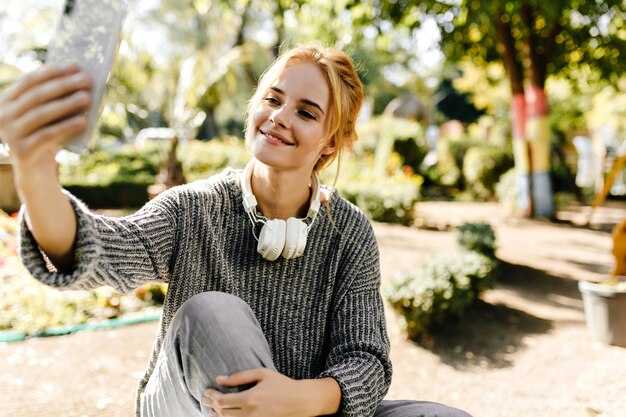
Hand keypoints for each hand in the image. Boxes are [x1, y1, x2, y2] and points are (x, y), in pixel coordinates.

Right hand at [0, 63, 90, 179]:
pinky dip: (67, 127)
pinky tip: (84, 122)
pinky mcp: (22, 151)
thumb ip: (55, 100)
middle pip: (36, 95)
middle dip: (63, 85)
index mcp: (6, 101)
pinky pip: (48, 135)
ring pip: (41, 114)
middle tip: (86, 79)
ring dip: (66, 103)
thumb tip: (79, 79)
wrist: (35, 170)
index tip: (74, 65)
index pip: (29, 81)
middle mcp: (3, 116)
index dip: (52, 72)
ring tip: (87, 97)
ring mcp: (10, 134)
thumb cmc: (45, 136)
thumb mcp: (47, 116)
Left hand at [203, 368, 312, 416]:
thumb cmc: (282, 384)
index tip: (207, 391)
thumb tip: (219, 379)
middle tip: (205, 399)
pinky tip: (224, 416)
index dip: (211, 397)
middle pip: (223, 413)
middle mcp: (250, 413)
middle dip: (211, 405)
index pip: (222, 401)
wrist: (300, 401)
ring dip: (217, 415)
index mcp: (250, 398)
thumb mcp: (262, 374)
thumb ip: (240, 376)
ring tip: (210, 410)